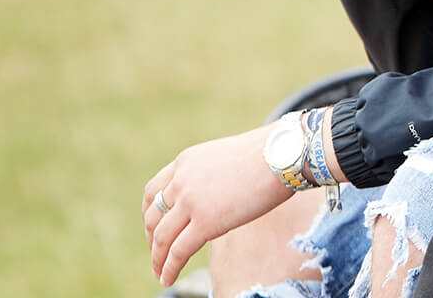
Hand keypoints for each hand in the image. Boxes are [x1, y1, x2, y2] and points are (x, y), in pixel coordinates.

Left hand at [142, 124, 291, 287]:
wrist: (283, 155)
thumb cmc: (268, 154)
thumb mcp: (226, 158)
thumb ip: (210, 176)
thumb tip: (216, 194)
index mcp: (185, 162)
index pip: (153, 192)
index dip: (148, 214)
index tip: (153, 227)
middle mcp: (181, 181)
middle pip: (153, 217)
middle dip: (151, 239)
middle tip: (157, 253)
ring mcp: (191, 202)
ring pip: (162, 237)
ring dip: (158, 258)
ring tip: (159, 272)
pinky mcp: (205, 222)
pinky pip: (178, 251)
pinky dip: (169, 268)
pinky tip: (167, 279)